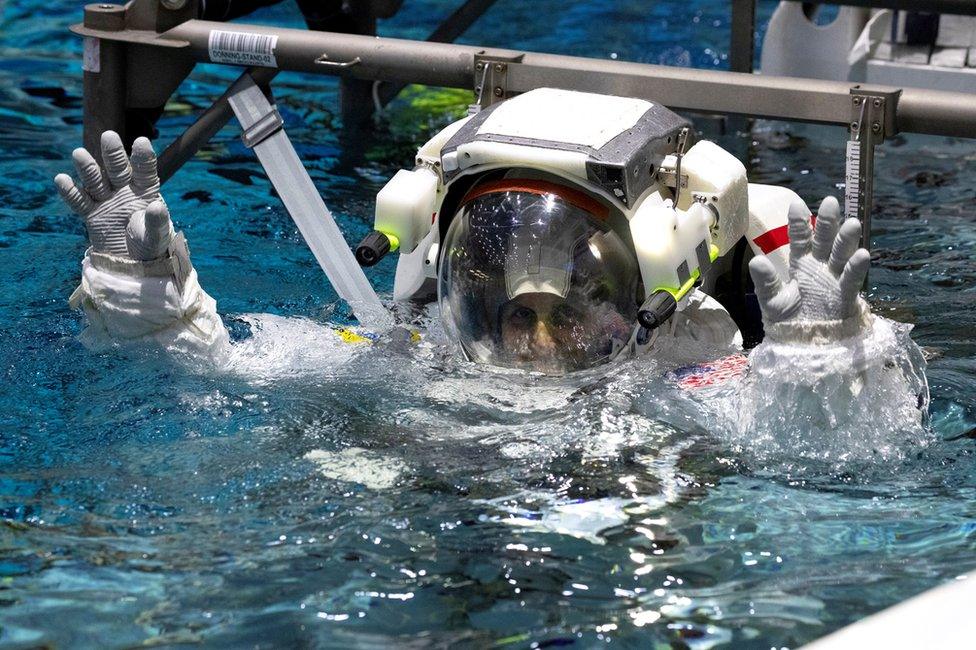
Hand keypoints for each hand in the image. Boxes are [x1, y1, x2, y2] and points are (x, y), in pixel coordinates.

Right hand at [55, 131, 173, 260]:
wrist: (132, 263)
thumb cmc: (149, 245)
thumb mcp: (156, 236)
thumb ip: (156, 222)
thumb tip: (156, 206)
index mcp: (145, 191)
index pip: (144, 171)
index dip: (143, 157)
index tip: (142, 141)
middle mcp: (124, 190)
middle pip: (118, 169)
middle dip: (113, 154)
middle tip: (109, 136)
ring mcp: (106, 200)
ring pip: (96, 181)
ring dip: (88, 169)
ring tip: (79, 154)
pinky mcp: (91, 213)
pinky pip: (79, 201)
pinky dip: (70, 192)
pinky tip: (61, 179)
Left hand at [748, 196, 869, 333]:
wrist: (803, 345)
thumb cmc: (787, 319)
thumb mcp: (771, 299)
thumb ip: (766, 281)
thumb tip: (756, 261)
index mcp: (801, 263)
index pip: (800, 238)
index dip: (799, 222)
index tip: (795, 204)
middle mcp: (820, 266)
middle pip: (825, 240)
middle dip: (827, 222)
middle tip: (830, 202)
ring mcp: (834, 278)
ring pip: (841, 254)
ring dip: (846, 240)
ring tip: (851, 223)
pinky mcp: (845, 295)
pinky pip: (852, 279)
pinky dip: (856, 268)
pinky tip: (862, 254)